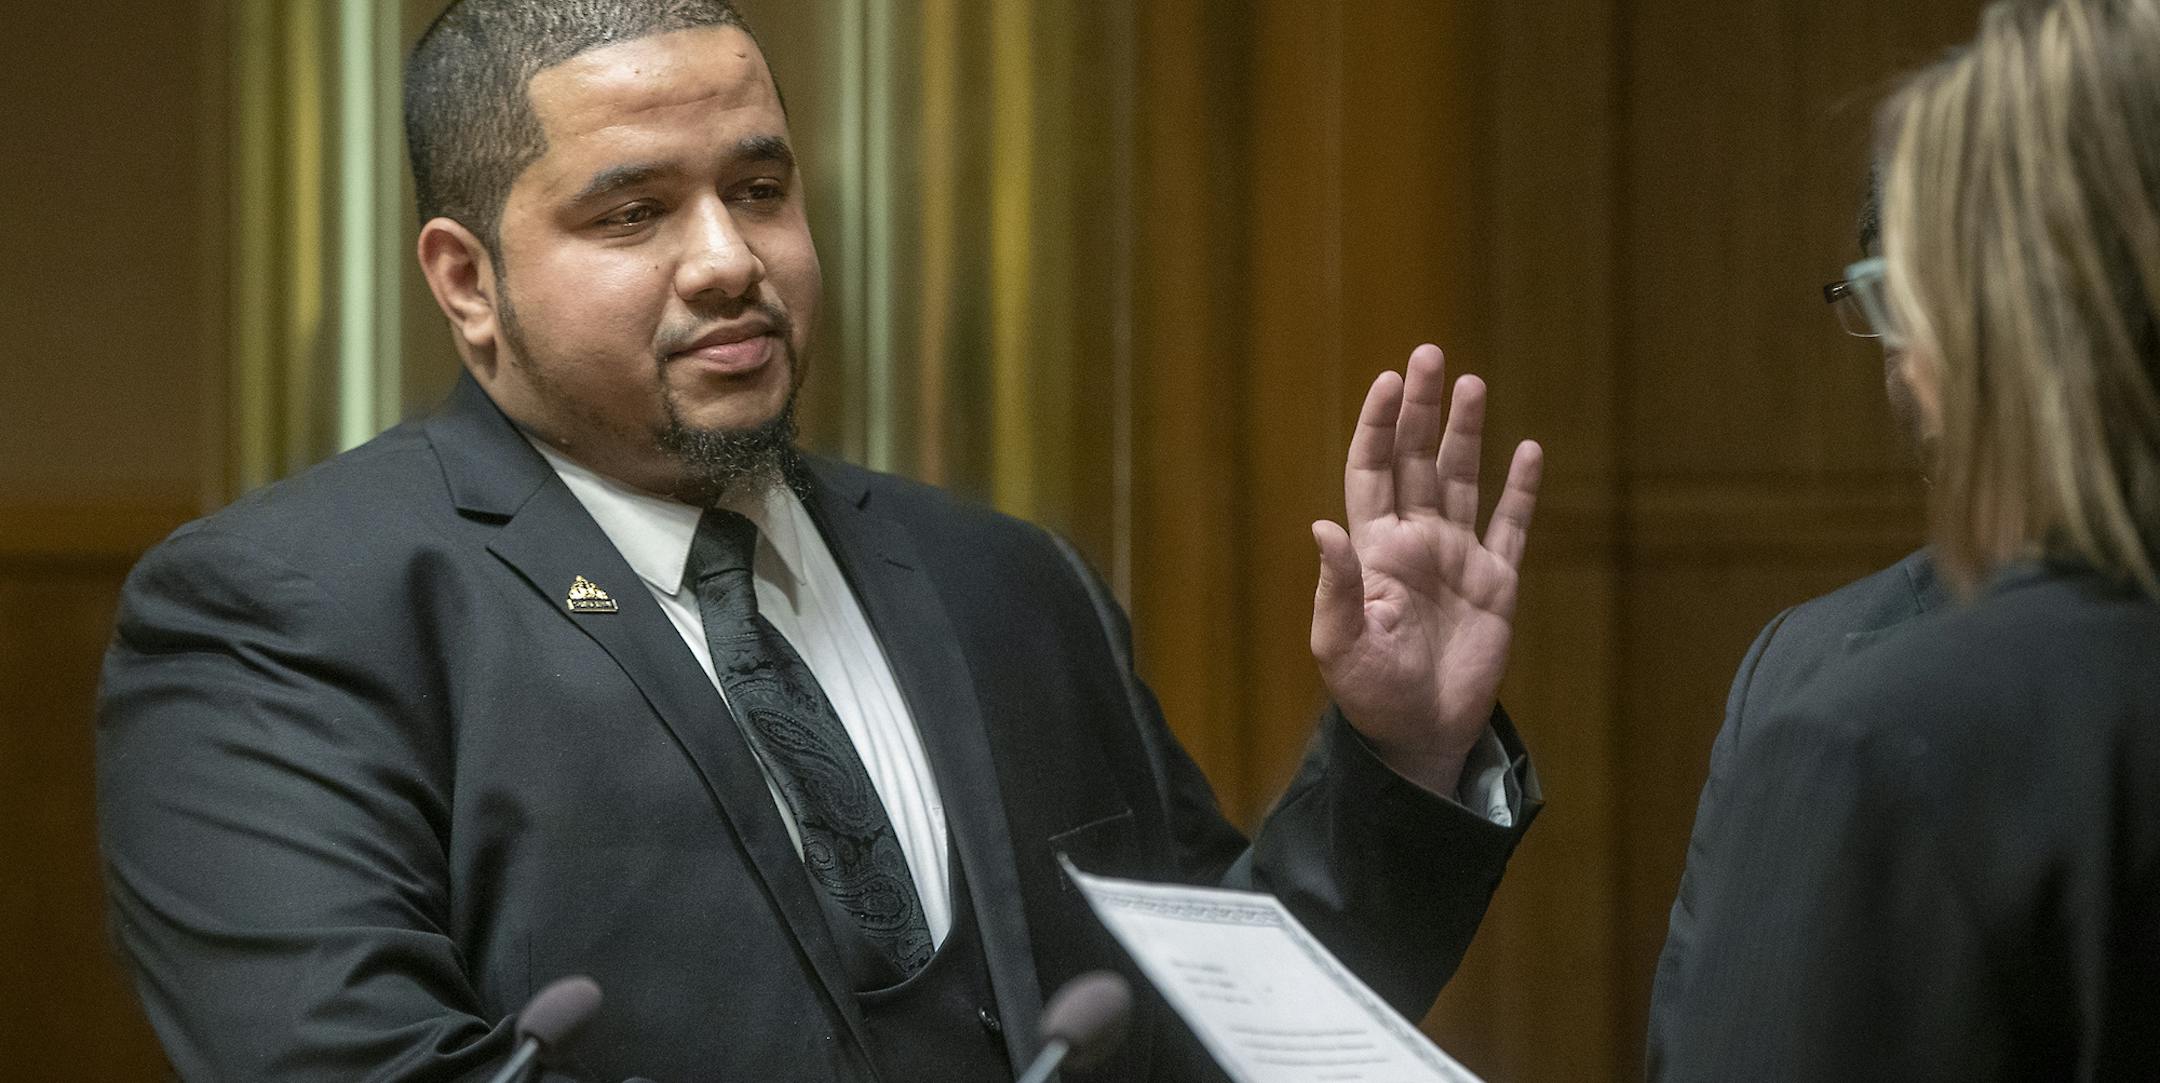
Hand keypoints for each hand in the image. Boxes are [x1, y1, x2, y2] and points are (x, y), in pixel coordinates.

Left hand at [1311, 344, 1541, 794]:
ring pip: (1462, 480)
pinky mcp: (1496, 584)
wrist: (1421, 735)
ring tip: (1471, 383)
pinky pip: (1510, 527)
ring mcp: (1457, 559)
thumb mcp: (1340, 645)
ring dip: (1466, 433)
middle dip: (1421, 409)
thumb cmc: (1371, 693)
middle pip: (1416, 459)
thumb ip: (1335, 586)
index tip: (1389, 381)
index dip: (1377, 425)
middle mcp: (1414, 542)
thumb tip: (1321, 527)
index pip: (1371, 470)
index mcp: (1373, 549)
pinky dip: (1520, 490)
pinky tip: (1528, 450)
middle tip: (1429, 354)